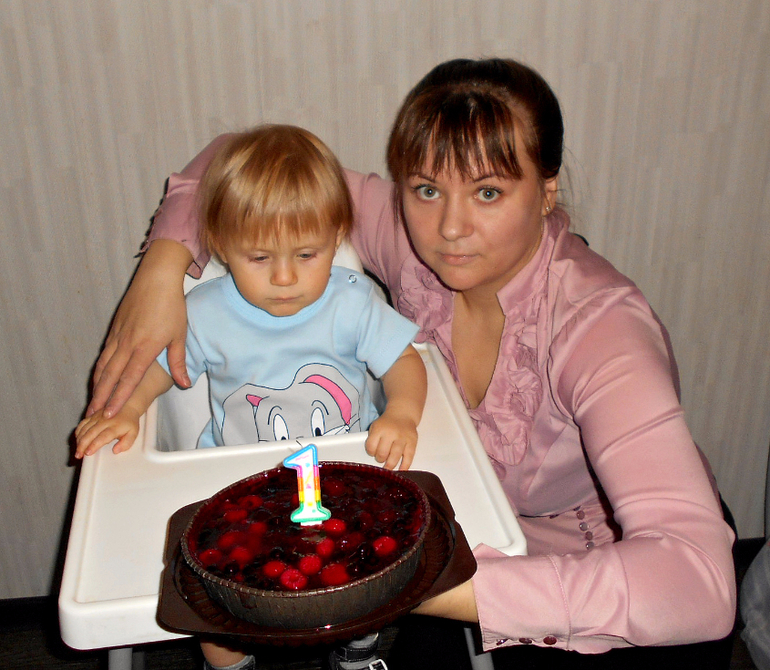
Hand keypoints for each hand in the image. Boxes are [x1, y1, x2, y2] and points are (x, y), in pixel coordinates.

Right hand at [75, 407, 141, 457]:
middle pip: (90, 433)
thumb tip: (116, 450)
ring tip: (77, 451)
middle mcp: (104, 421)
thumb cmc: (129, 422)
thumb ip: (126, 443)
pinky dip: (78, 432)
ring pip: (84, 429)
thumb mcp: (133, 433)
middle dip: (82, 445)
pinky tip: (77, 440)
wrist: (127, 405)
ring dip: (79, 440)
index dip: (94, 445)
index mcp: (115, 426)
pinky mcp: (93, 415)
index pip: (103, 437)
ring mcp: (97, 417)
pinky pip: (82, 423)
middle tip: (78, 455)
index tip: (88, 453)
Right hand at [87, 240, 191, 417]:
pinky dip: (100, 367)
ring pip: (104, 364)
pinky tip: (99, 376)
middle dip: (101, 397)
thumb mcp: (179, 335)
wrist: (156, 278)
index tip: (110, 414)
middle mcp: (127, 343)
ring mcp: (118, 335)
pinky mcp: (115, 327)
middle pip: (110, 376)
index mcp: (144, 347)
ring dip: (98, 384)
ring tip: (93, 400)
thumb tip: (184, 384)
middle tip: (94, 414)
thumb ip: (178, 362)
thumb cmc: (171, 306)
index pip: (129, 379)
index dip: (118, 398)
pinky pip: (104, 352)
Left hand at [365, 412, 417, 470]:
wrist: (403, 414)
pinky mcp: (412, 442)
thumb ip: (372, 439)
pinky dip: (405, 466)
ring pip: (395, 456)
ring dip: (390, 465)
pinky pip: (409, 457)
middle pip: (383, 452)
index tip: (372, 453)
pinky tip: (401, 470)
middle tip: (381, 458)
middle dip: (380, 459)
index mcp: (380, 429)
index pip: (371, 446)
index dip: (370, 452)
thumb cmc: (387, 424)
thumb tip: (374, 457)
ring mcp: (403, 438)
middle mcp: (391, 433)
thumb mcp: (375, 427)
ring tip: (388, 468)